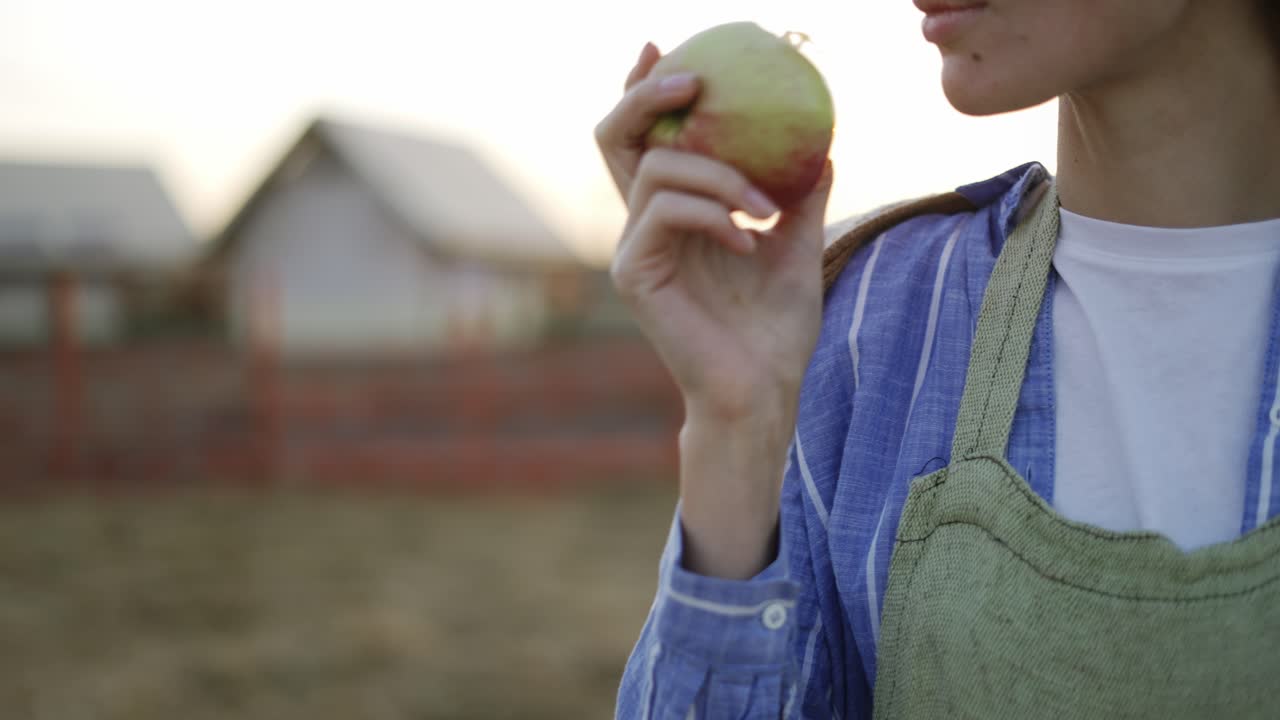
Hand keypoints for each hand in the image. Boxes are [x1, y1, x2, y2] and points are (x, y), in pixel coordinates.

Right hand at [595, 43, 833, 424]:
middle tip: (692, 78)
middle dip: (646, 95)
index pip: (645, 143)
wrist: (762, 390)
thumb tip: (822, 147)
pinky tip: (749, 239)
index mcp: (673, 218)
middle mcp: (644, 227)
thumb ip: (797, 199)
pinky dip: (713, 213)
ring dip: (718, 174)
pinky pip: (665, 211)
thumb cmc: (775, 329)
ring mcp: (633, 250)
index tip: (661, 49)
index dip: (643, 92)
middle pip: (618, 138)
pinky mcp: (634, 274)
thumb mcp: (796, 248)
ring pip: (655, 169)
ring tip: (764, 209)